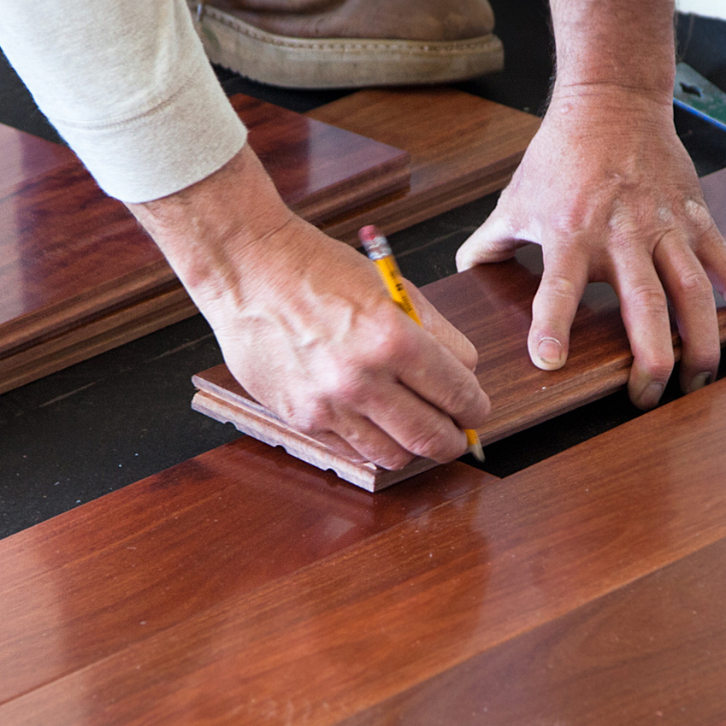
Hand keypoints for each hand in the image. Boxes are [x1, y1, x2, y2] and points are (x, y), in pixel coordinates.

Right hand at [136, 147, 487, 469]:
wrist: (250, 270)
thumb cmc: (320, 271)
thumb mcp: (393, 288)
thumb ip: (435, 334)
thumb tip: (465, 376)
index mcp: (392, 338)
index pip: (459, 394)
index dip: (476, 407)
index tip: (476, 409)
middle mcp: (361, 378)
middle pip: (433, 438)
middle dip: (455, 439)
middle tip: (458, 432)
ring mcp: (328, 404)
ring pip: (395, 455)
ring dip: (414, 447)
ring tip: (416, 428)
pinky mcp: (301, 418)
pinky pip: (354, 450)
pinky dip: (373, 442)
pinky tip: (375, 422)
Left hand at [455, 0, 725, 408]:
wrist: (612, 100)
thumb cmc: (560, 156)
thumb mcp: (514, 198)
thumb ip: (488, 244)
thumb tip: (462, 276)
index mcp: (570, 231)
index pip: (558, 284)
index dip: (552, 323)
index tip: (550, 362)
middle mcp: (622, 233)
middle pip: (643, 302)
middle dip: (649, 356)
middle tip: (645, 397)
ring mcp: (667, 228)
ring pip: (694, 293)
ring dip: (701, 342)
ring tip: (700, 382)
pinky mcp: (699, 220)